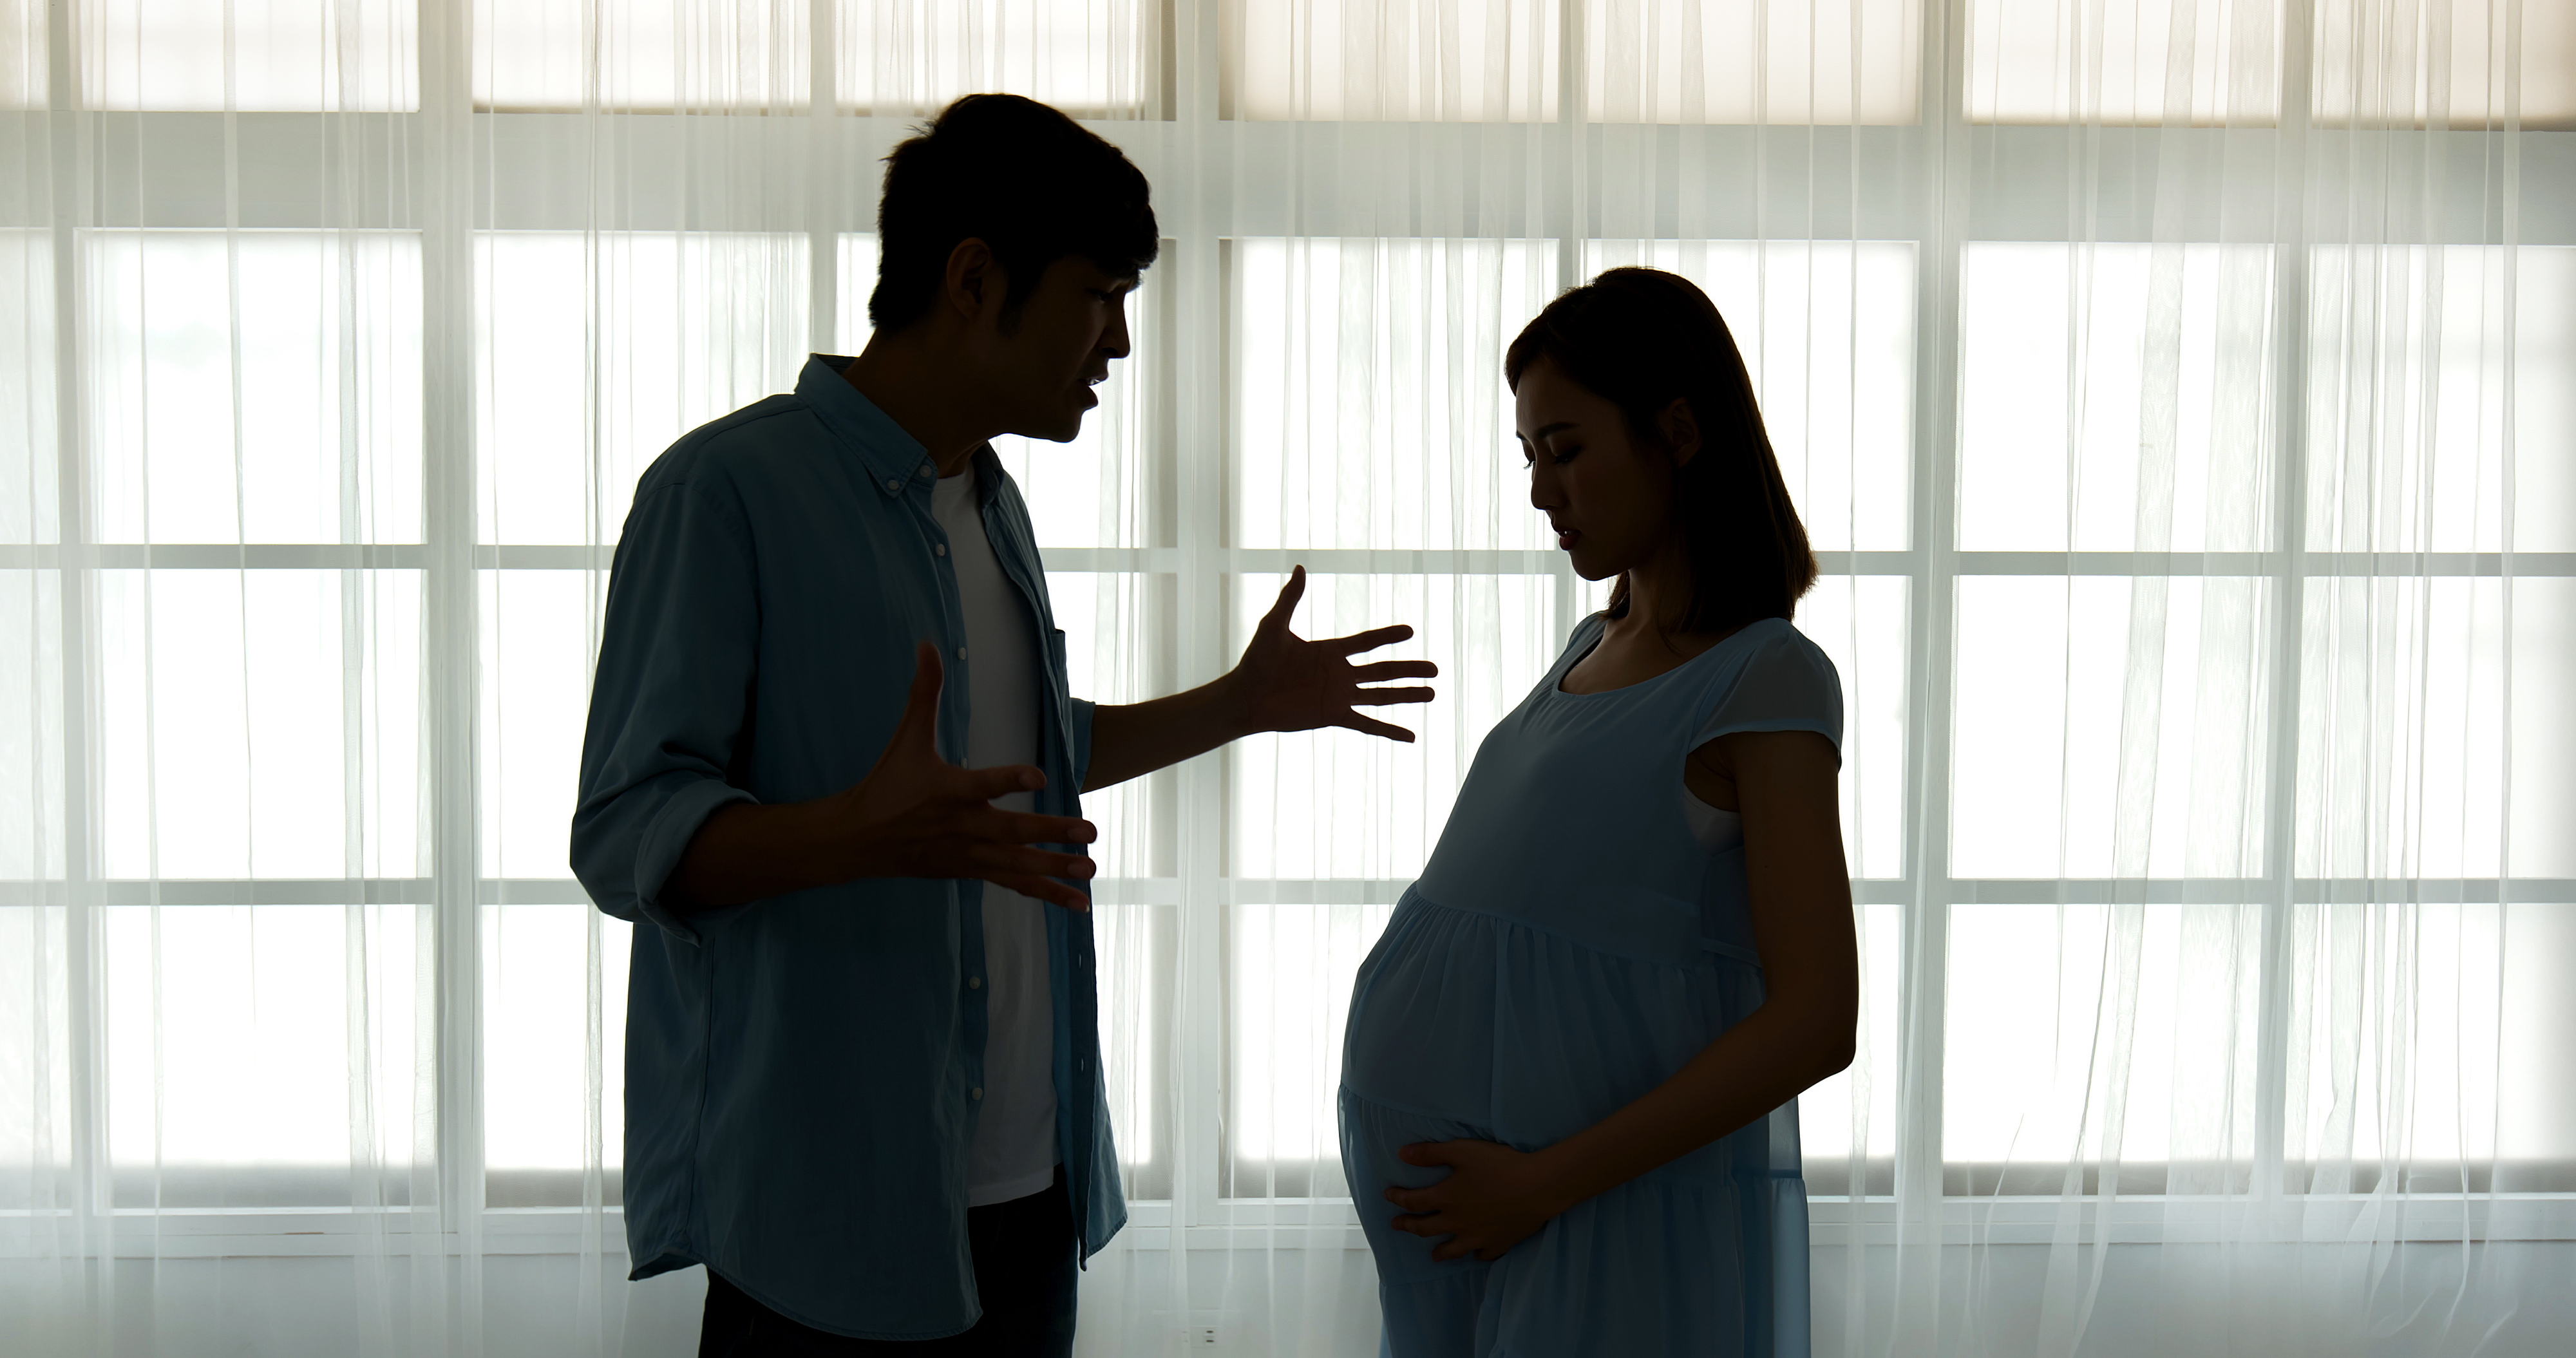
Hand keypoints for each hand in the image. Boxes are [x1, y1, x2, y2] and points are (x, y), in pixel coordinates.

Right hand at [831, 642, 1098, 911]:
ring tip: (1090, 871)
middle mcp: (962, 826)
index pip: (982, 784)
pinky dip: (1045, 893)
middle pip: (1011, 832)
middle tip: (1089, 832)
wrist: (859, 840)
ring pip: (1016, 865)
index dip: (1009, 780)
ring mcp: (968, 854)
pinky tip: (1076, 903)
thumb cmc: (887, 785)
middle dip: (1051, 832)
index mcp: (947, 791)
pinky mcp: (971, 871)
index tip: (1039, 777)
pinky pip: (1012, 884)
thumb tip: (928, 645)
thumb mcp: (905, 737)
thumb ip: (924, 693)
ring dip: (1055, 870)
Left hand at [1231, 565, 1437, 741]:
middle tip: (1435, 669)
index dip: (1388, 636)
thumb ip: (1290, 599)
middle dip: (1409, 669)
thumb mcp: (1274, 626)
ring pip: (1381, 696)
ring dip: (1406, 695)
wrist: (1245, 696)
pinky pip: (1366, 725)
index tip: (1410, 631)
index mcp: (1330, 651)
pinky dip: (1388, 730)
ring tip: (1432, 694)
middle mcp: (1339, 674)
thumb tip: (1300, 567)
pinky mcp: (1332, 717)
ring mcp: (1338, 697)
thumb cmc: (1255, 661)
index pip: (1367, 642)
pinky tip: (1411, 736)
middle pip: (1383, 670)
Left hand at [1383, 1139, 1567, 1262]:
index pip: (1413, 1201)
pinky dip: (1475, 1255)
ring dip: (1440, 1251)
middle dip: (1409, 1226)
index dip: (1398, 1198)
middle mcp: (1457, 1222)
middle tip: (1397, 1226)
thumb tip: (1401, 1154)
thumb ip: (1430, 1153)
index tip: (1388, 1196)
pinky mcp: (1499, 1243)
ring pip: (1453, 1249)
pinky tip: (1474, 1254)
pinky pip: (1483, 1254)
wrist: (1537, 1187)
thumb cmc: (1499, 1165)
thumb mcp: (1462, 1151)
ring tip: (1434, 1255)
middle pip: (1426, 1228)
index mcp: (1445, 1199)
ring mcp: (1478, 1237)